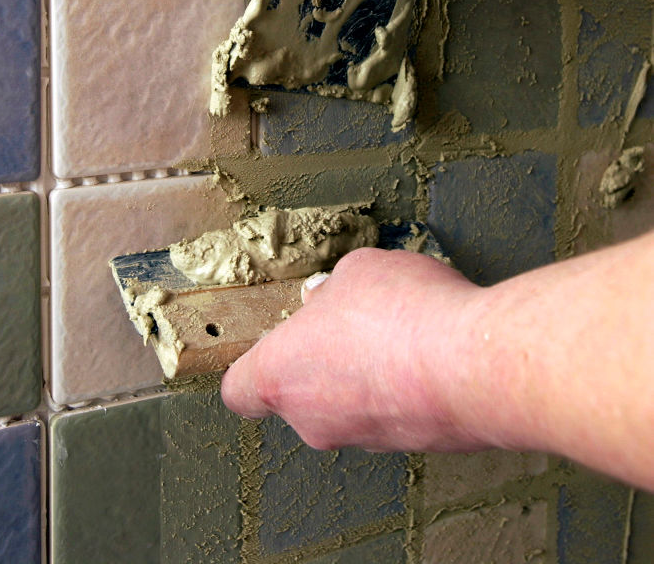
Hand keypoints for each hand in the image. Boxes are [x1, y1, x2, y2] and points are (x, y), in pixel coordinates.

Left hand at [220, 247, 485, 452]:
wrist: (475, 365)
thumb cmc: (405, 317)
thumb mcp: (356, 270)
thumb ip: (332, 290)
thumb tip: (331, 298)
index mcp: (281, 376)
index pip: (240, 390)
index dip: (253, 365)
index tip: (270, 342)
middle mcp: (315, 420)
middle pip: (300, 393)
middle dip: (323, 356)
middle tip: (352, 319)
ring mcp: (365, 438)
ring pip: (350, 403)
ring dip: (367, 372)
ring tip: (400, 329)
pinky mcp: (413, 446)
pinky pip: (395, 411)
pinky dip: (406, 387)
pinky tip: (429, 350)